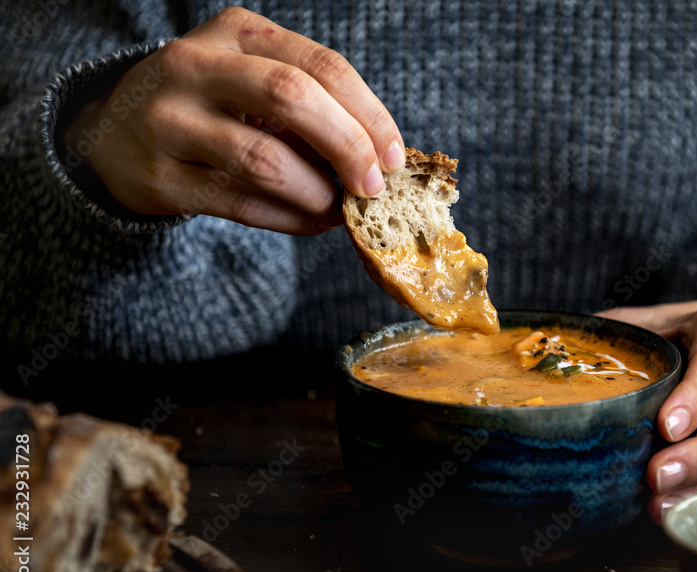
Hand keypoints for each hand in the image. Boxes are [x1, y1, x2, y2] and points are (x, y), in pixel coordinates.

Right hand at [59, 6, 403, 234]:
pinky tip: (314, 222)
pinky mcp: (160, 177)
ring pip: (264, 159)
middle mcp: (194, 65)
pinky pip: (242, 204)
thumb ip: (309, 101)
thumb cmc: (210, 105)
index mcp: (235, 32)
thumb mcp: (251, 78)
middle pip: (291, 97)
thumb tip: (381, 156)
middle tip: (373, 186)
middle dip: (348, 147)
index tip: (394, 155)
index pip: (321, 65)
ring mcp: (168, 120)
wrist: (112, 134)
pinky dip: (291, 220)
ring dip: (318, 193)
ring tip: (340, 208)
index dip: (369, 114)